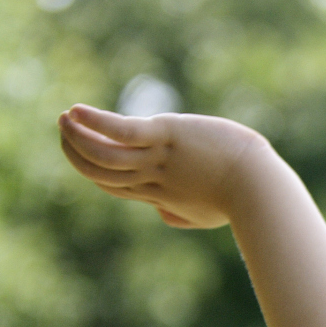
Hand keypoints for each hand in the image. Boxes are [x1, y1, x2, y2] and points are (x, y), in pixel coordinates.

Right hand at [58, 105, 268, 228]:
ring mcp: (161, 158)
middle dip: (78, 153)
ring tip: (63, 119)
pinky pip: (124, 131)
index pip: (116, 186)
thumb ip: (182, 214)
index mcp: (162, 196)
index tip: (80, 155)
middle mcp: (155, 180)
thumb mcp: (209, 213)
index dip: (94, 172)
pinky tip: (76, 111)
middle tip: (64, 131)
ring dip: (79, 136)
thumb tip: (162, 215)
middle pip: (104, 171)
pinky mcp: (169, 134)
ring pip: (106, 153)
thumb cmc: (244, 199)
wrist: (262, 190)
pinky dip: (97, 122)